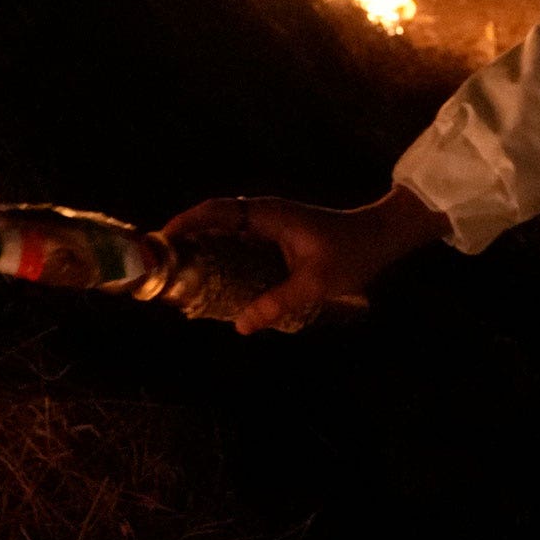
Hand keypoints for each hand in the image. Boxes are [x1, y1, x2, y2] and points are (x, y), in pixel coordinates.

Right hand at [159, 183, 445, 335]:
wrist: (379, 239)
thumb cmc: (350, 253)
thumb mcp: (313, 283)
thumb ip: (276, 303)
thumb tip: (239, 326)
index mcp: (267, 215)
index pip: (215, 212)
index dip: (185, 224)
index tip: (160, 242)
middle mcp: (262, 215)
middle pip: (212, 221)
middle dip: (184, 240)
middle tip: (161, 266)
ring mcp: (268, 225)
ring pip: (223, 233)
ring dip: (201, 250)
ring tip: (178, 277)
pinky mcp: (274, 237)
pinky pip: (238, 244)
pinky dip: (221, 258)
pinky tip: (212, 283)